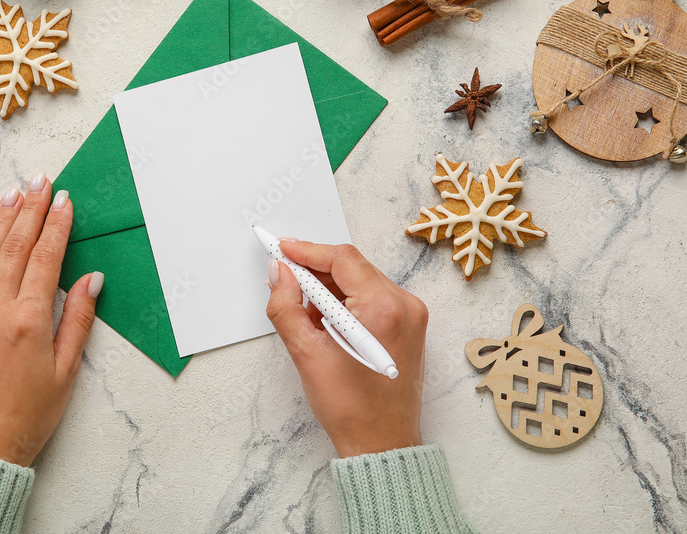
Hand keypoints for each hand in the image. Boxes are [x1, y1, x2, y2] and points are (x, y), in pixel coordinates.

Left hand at [0, 173, 103, 465]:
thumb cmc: (30, 415)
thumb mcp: (67, 371)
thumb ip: (78, 319)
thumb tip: (91, 279)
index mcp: (27, 321)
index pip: (44, 258)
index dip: (56, 225)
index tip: (64, 200)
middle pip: (14, 247)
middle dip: (28, 209)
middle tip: (39, 181)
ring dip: (0, 221)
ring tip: (12, 193)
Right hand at [265, 240, 426, 457]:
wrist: (382, 442)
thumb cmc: (352, 408)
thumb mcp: (306, 354)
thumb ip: (286, 306)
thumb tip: (280, 274)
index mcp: (383, 308)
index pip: (342, 259)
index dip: (308, 251)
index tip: (283, 248)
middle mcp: (404, 305)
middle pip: (353, 267)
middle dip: (316, 269)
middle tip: (285, 276)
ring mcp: (411, 315)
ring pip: (361, 281)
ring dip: (330, 287)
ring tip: (303, 308)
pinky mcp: (409, 325)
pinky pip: (372, 297)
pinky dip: (346, 300)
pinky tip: (325, 319)